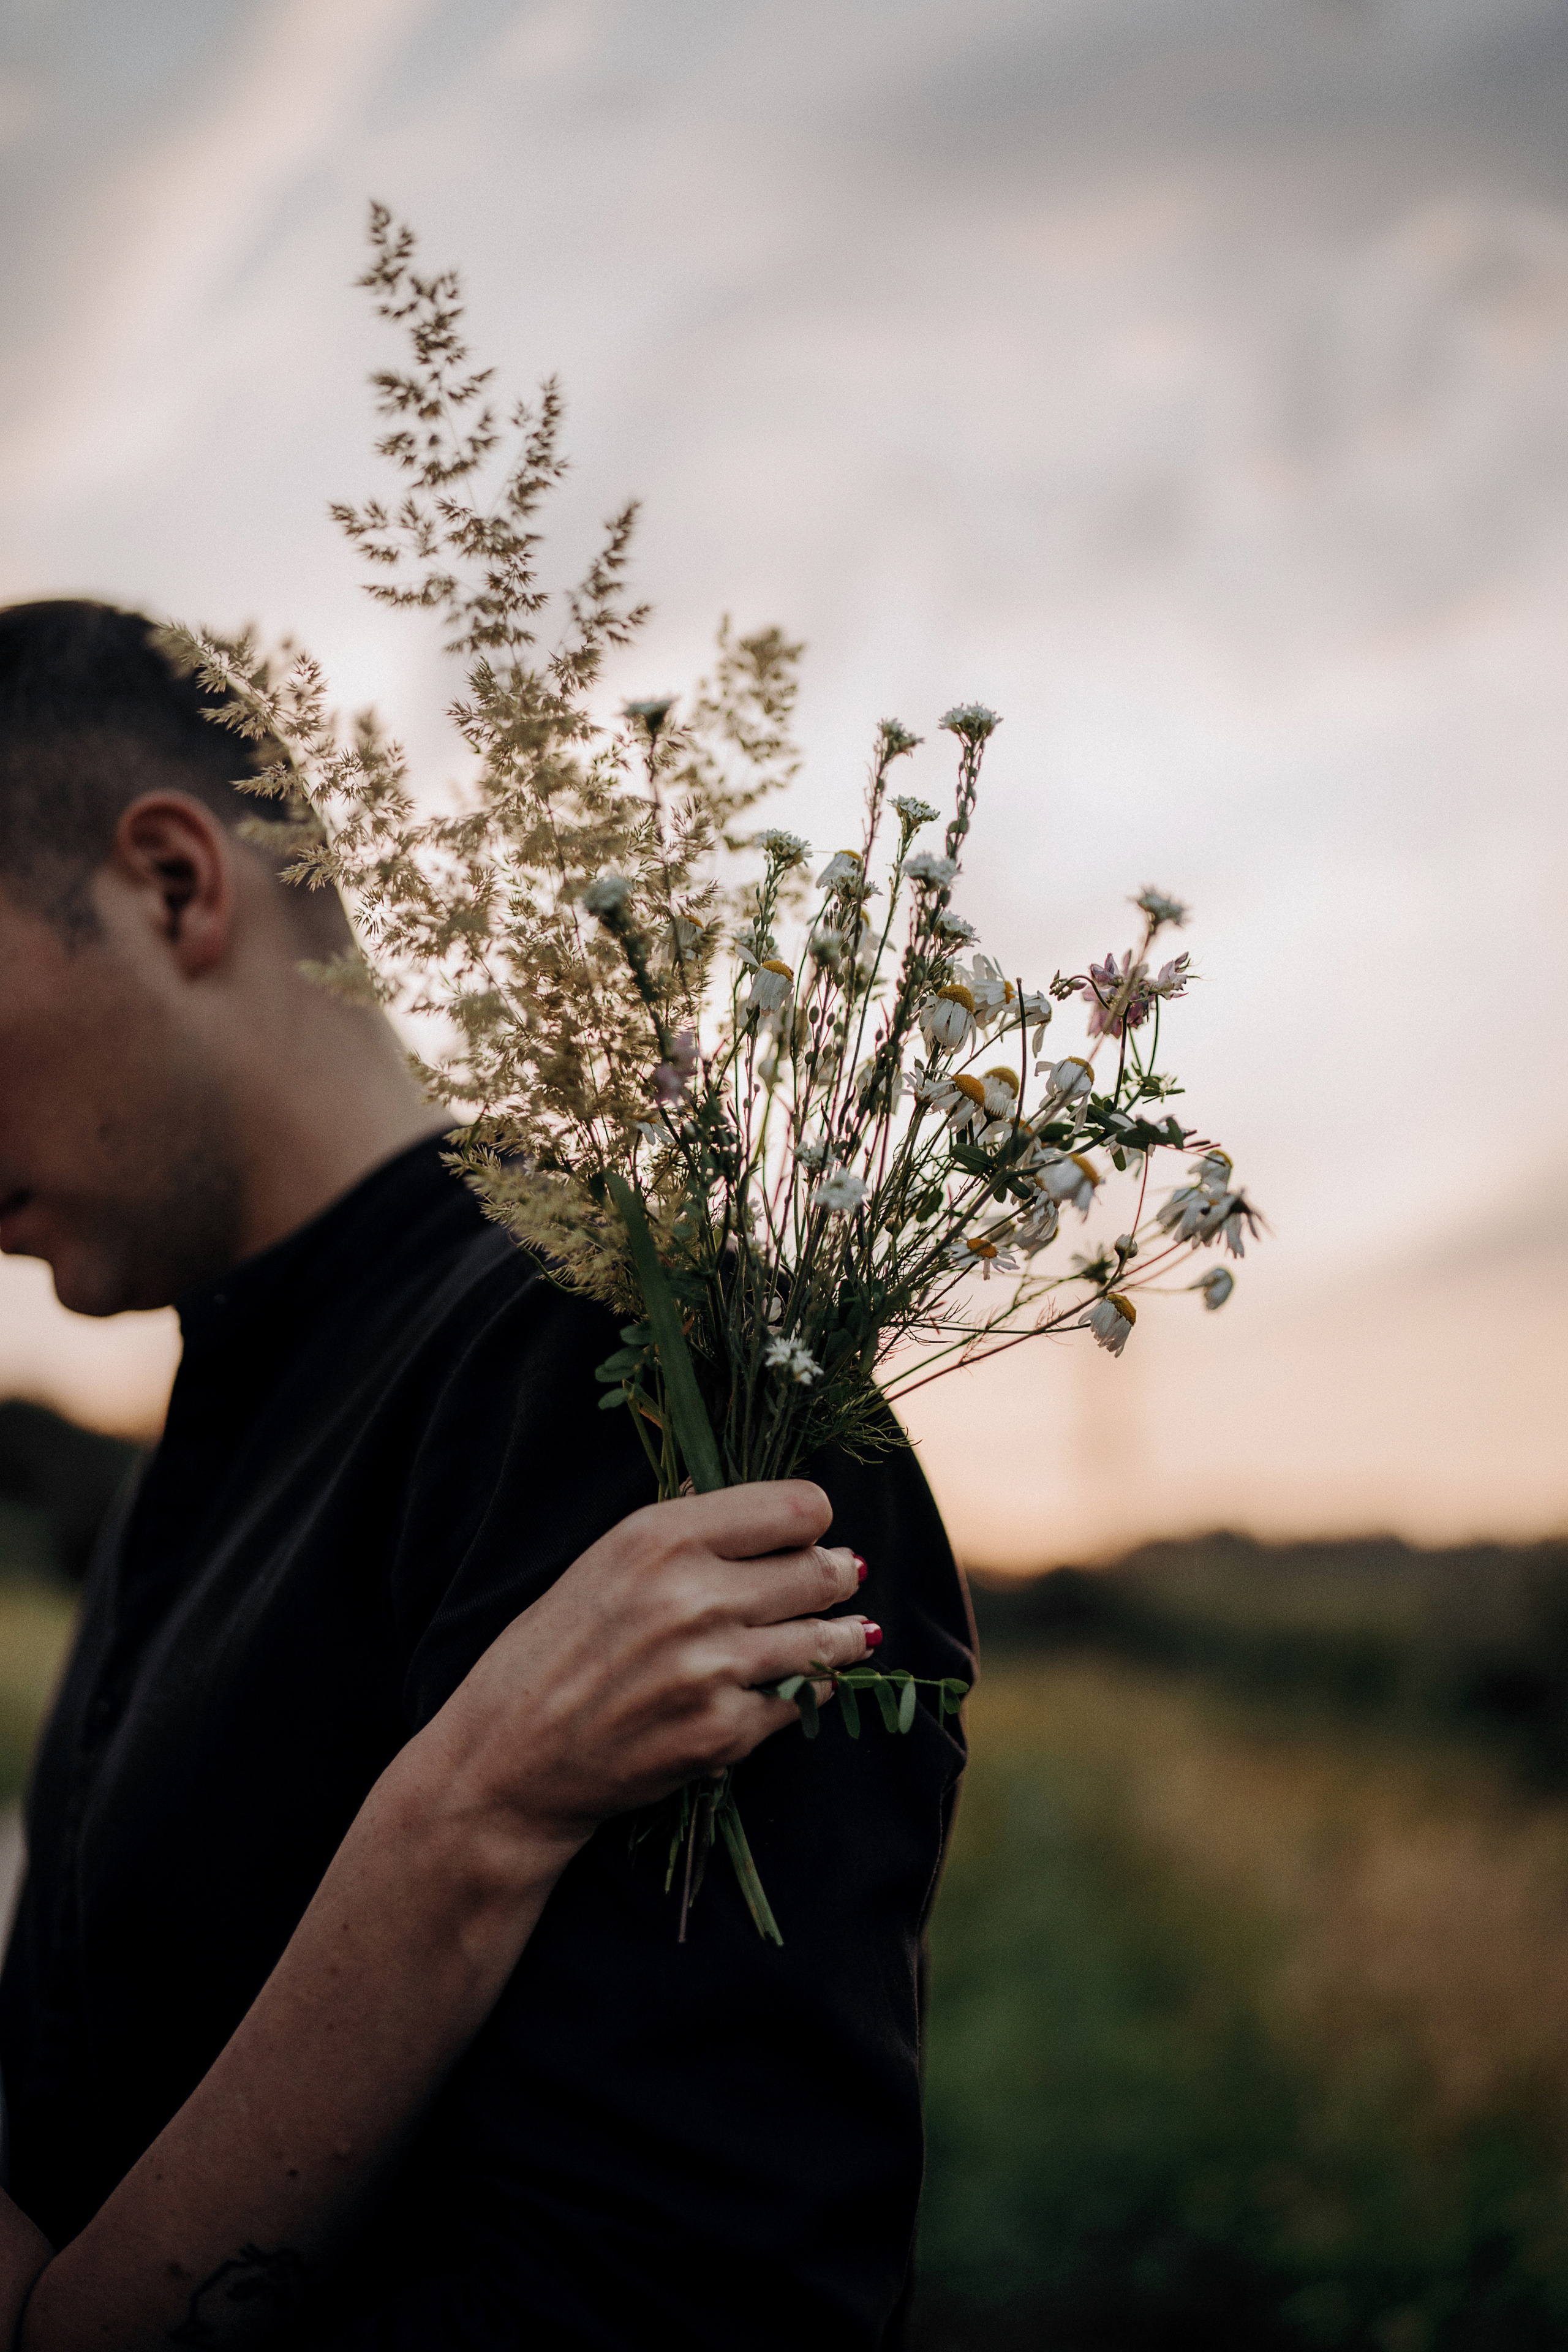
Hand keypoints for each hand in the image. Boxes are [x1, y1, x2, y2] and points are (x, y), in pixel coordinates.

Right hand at [427, 1480, 869, 1851]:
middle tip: (841, 1577)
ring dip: (843, 1636)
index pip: (798, 1508)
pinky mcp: (721, 1734)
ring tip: (851, 1632)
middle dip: (837, 1575)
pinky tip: (803, 1682)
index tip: (811, 1534)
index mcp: (660, 1537)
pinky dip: (808, 1691)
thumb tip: (770, 1512)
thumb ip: (686, 1530)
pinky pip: (801, 1701)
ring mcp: (710, 1669)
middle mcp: (691, 1596)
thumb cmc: (554, 1649)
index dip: (812, 1523)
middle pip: (822, 1571)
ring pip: (826, 1639)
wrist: (511, 1756)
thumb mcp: (606, 1560)